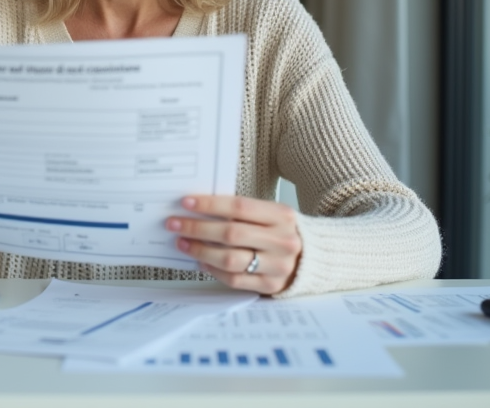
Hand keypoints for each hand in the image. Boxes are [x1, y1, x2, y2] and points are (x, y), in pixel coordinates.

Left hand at [166, 195, 301, 293]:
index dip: (210, 204)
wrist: (314, 259)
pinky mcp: (271, 285)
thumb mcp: (271, 215)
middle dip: (197, 228)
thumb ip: (242, 212)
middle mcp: (282, 240)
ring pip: (230, 259)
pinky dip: (213, 270)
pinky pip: (235, 279)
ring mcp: (278, 265)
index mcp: (282, 216)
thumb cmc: (282, 232)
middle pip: (231, 233)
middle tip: (174, 224)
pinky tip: (200, 261)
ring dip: (200, 250)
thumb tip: (198, 209)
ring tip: (182, 243)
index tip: (186, 203)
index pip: (239, 207)